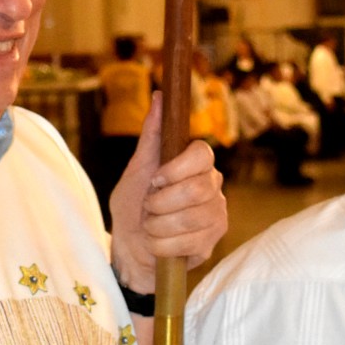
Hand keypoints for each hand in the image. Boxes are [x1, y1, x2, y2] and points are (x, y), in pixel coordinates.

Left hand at [109, 94, 227, 294]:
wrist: (129, 248)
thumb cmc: (132, 206)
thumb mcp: (136, 169)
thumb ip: (151, 135)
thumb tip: (160, 96)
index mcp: (196, 165)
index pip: (202, 154)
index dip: (177, 168)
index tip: (156, 179)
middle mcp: (212, 188)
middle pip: (197, 189)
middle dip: (160, 203)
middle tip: (149, 207)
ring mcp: (215, 216)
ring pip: (190, 219)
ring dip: (157, 226)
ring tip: (151, 226)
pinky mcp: (211, 243)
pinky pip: (187, 242)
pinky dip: (161, 245)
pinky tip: (158, 244)